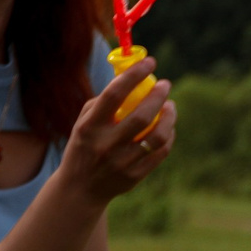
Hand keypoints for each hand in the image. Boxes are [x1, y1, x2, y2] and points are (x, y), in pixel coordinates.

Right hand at [58, 56, 173, 204]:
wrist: (79, 188)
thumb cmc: (84, 146)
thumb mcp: (83, 124)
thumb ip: (102, 103)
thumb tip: (129, 80)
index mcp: (89, 127)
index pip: (114, 95)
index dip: (134, 75)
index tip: (149, 62)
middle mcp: (105, 145)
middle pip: (142, 116)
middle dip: (158, 96)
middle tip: (165, 84)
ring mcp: (121, 162)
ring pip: (157, 136)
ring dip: (170, 117)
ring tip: (171, 105)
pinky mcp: (134, 176)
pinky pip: (161, 152)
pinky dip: (168, 136)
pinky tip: (168, 126)